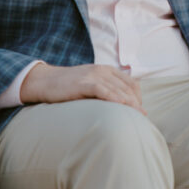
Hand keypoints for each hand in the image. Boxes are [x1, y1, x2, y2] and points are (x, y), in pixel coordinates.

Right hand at [20, 63, 144, 113]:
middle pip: (127, 87)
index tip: (140, 111)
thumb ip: (105, 89)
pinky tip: (121, 107)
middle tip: (142, 118)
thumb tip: (121, 105)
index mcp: (107, 70)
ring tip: (137, 116)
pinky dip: (114, 98)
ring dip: (129, 104)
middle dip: (136, 103)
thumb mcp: (91, 83)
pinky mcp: (83, 83)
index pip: (131, 83)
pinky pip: (103, 90)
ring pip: (118, 89)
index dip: (138, 97)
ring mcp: (93, 76)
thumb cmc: (68, 87)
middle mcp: (102, 70)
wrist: (45, 81)